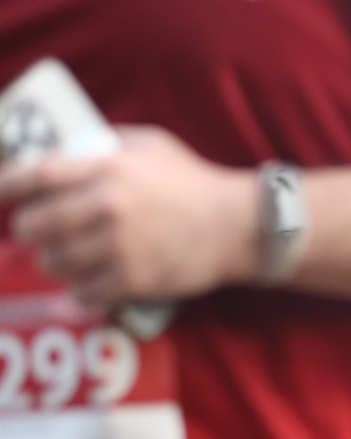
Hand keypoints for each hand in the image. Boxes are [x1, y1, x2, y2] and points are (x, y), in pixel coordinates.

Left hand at [1, 126, 260, 309]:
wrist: (239, 226)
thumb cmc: (195, 184)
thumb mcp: (150, 146)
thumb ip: (106, 146)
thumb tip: (67, 150)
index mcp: (106, 169)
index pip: (33, 177)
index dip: (4, 187)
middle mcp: (107, 207)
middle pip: (33, 225)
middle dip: (29, 230)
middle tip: (37, 232)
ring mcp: (119, 247)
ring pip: (54, 262)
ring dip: (54, 261)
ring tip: (67, 257)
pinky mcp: (133, 279)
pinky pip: (83, 292)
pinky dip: (80, 290)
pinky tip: (88, 283)